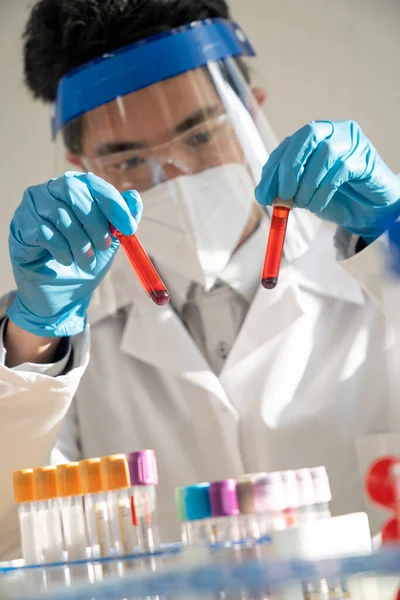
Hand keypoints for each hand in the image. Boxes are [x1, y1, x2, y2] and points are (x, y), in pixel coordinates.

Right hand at [8, 171, 142, 336]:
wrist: (60, 291)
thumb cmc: (84, 261)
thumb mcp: (109, 242)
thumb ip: (121, 221)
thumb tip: (134, 197)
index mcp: (77, 188)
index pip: (94, 184)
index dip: (113, 204)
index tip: (129, 228)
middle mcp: (53, 190)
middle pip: (75, 193)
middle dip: (95, 223)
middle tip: (104, 247)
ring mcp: (34, 205)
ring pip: (60, 214)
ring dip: (80, 243)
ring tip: (87, 262)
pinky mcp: (21, 224)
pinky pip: (44, 232)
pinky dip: (61, 249)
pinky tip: (66, 260)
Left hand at [255, 120, 399, 242]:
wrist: (366, 211)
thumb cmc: (334, 198)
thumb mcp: (302, 193)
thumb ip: (283, 190)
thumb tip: (263, 194)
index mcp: (312, 137)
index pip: (286, 146)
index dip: (271, 171)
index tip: (263, 196)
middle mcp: (332, 132)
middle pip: (306, 137)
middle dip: (289, 168)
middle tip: (283, 196)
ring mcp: (351, 142)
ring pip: (325, 153)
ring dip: (308, 184)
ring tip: (304, 204)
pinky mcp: (364, 157)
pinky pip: (341, 169)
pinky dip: (324, 190)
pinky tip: (318, 204)